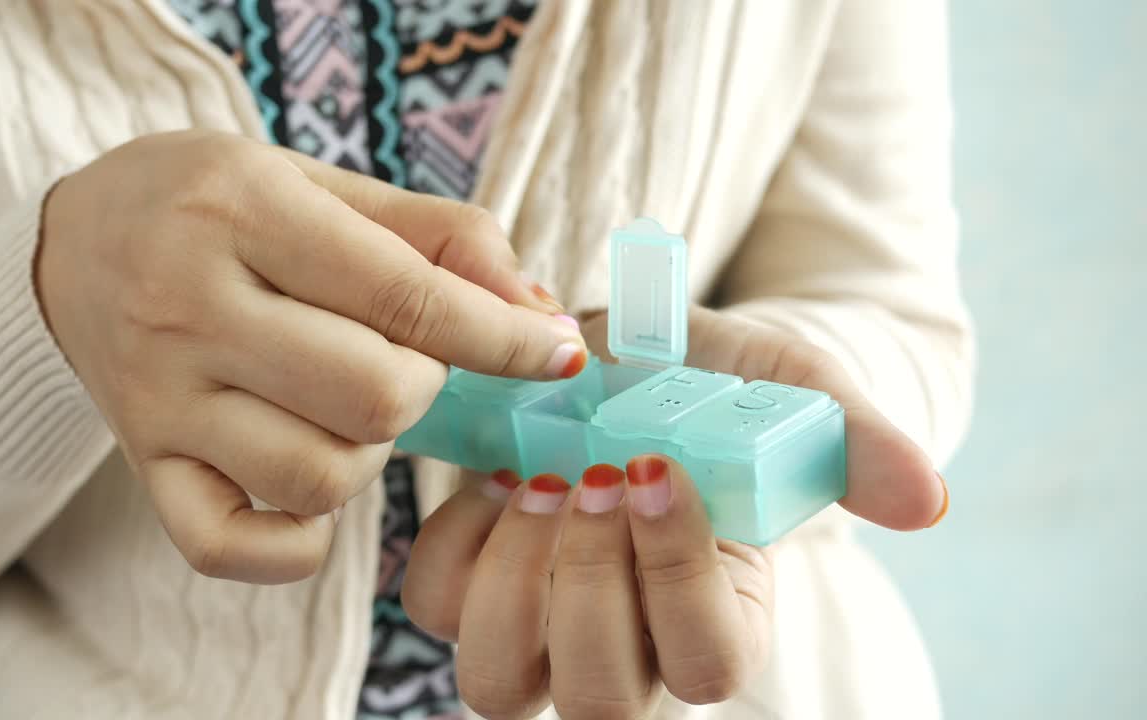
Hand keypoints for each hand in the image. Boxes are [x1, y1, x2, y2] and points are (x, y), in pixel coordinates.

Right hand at [36, 129, 585, 583]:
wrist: (75, 240)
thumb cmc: (217, 203)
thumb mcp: (324, 182)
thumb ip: (442, 237)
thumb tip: (541, 314)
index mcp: (242, 211)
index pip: (407, 297)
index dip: (506, 337)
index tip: (557, 352)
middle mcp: (187, 306)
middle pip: (375, 397)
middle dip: (428, 385)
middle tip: (407, 357)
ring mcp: (159, 398)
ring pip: (320, 476)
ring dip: (370, 451)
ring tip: (346, 405)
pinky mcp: (145, 463)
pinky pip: (233, 546)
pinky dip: (300, 538)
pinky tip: (312, 483)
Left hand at [402, 307, 947, 717]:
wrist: (636, 357)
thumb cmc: (723, 385)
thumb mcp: (796, 395)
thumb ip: (856, 443)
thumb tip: (926, 501)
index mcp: (724, 617)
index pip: (711, 663)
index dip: (678, 580)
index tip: (658, 470)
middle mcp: (633, 646)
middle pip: (601, 701)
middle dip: (590, 586)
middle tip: (594, 476)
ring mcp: (544, 624)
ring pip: (501, 682)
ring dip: (512, 581)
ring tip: (536, 480)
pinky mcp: (476, 583)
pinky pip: (437, 606)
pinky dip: (452, 543)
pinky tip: (493, 473)